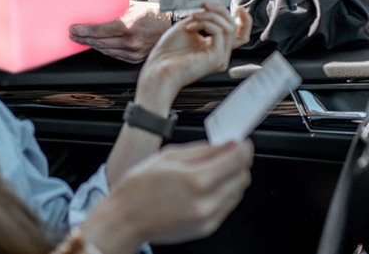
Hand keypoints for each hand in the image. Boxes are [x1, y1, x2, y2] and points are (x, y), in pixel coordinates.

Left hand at [69, 1, 170, 62]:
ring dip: (91, 45)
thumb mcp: (133, 7)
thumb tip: (100, 7)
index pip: (98, 31)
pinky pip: (114, 55)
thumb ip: (116, 10)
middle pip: (99, 42)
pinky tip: (97, 46)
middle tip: (73, 34)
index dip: (83, 31)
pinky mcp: (135, 58)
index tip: (73, 29)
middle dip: (83, 39)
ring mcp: (133, 52)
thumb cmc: (153, 14)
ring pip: (105, 50)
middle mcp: (130, 42)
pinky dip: (104, 50)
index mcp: (127, 27)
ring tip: (81, 40)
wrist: (171, 26)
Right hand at [81, 140, 253, 252]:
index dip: (243, 147)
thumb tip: (226, 144)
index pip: (237, 159)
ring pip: (238, 192)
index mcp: (195, 180)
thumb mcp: (169, 156)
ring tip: (215, 169)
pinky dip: (225, 193)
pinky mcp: (207, 228)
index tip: (241, 141)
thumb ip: (202, 150)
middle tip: (228, 153)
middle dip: (239, 161)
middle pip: (242, 176)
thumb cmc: (139, 187)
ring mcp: (207, 218)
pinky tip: (209, 185)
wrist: (126, 219)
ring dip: (233, 177)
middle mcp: (205, 202)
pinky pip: (227, 206)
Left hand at [136, 4, 251, 107]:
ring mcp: (221, 57)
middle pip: (233, 26)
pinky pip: (220, 32)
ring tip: (193, 15)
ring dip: (210, 15)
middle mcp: (221, 53)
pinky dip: (206, 23)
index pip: (240, 34)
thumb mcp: (188, 27)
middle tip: (204, 3)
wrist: (158, 68)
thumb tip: (210, 5)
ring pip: (228, 27)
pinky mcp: (217, 58)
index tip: (239, 7)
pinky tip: (191, 26)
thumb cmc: (168, 52)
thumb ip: (202, 17)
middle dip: (220, 10)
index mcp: (215, 47)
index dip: (245, 20)